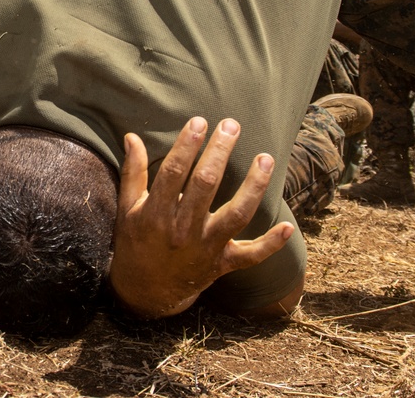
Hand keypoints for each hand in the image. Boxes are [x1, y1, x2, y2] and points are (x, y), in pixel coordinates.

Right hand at [108, 117, 292, 318]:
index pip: (173, 173)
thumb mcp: (127, 208)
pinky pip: (251, 256)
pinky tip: (288, 225)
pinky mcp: (222, 264)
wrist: (145, 292)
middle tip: (232, 125)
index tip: (199, 122)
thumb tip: (131, 136)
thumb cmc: (135, 242)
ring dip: (253, 187)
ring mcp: (205, 248)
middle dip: (219, 153)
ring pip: (235, 215)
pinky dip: (271, 244)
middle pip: (205, 186)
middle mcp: (182, 230)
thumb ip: (133, 172)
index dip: (186, 146)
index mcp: (155, 214)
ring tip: (265, 159)